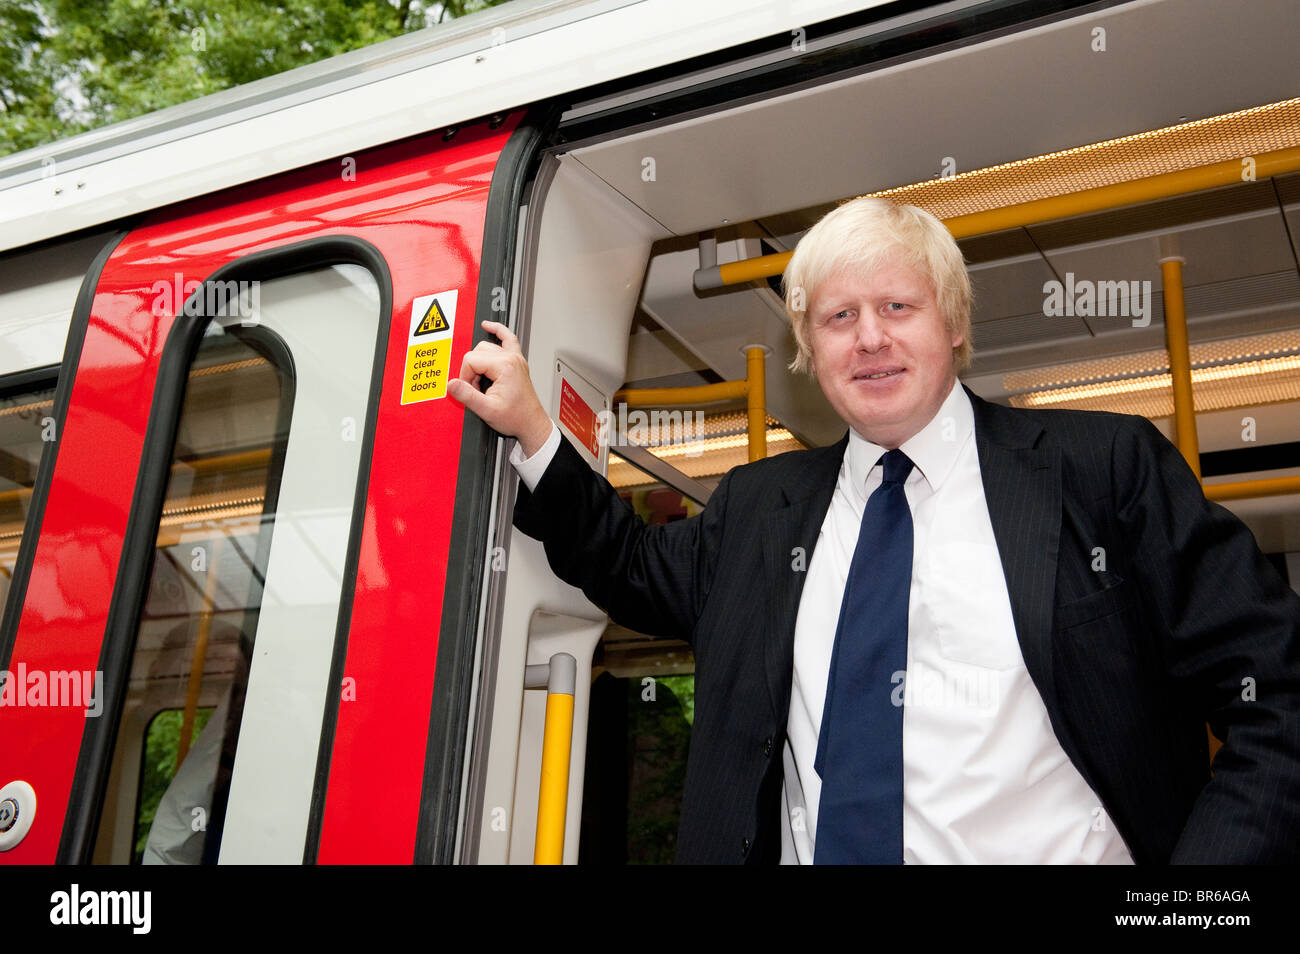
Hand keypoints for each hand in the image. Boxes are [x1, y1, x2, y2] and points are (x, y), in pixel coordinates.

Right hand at [449, 320, 552, 456]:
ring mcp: (515, 358)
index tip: (471, 391)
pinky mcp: (517, 361)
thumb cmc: (516, 417)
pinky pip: (507, 338)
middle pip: (477, 352)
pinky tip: (488, 326)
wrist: (531, 423)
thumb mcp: (487, 410)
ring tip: (483, 382)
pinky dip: (498, 330)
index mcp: (504, 366)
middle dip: (472, 371)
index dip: (465, 377)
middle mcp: (511, 358)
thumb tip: (451, 384)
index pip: (471, 360)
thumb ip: (467, 396)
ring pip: (485, 347)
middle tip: (477, 390)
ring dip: (479, 362)